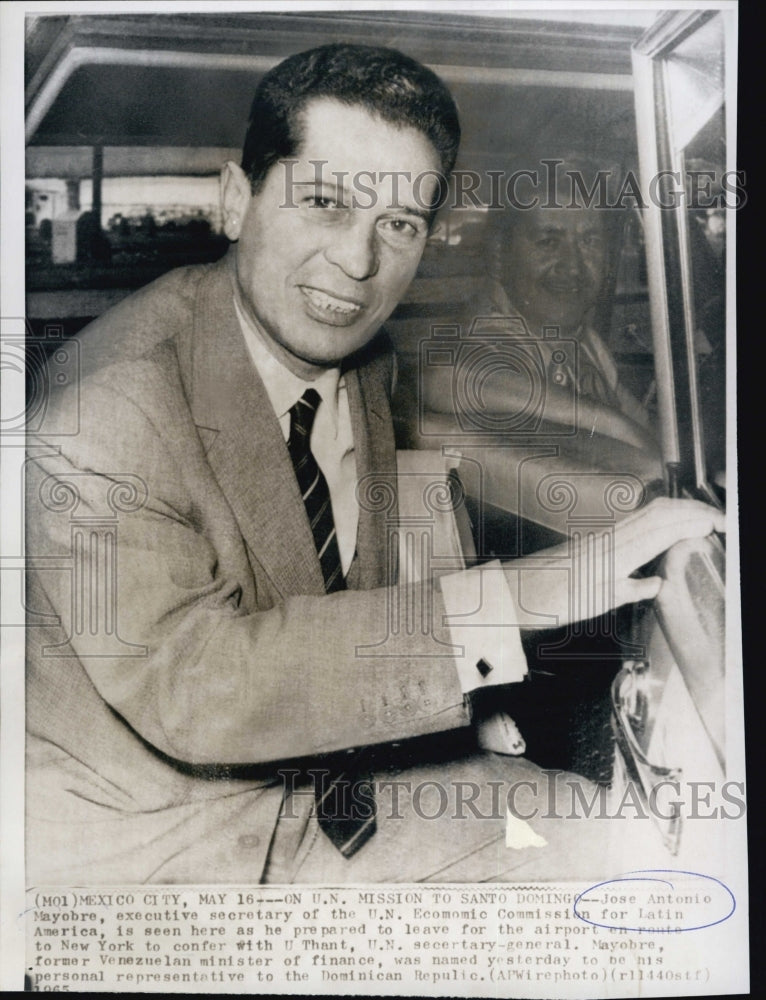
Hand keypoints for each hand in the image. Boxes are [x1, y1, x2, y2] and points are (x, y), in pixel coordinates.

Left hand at [504, 497, 724, 628]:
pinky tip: (666, 527)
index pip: (666, 526)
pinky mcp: (598, 539)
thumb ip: (631, 589)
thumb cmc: (554, 599)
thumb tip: (659, 582)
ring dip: (679, 510)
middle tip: (719, 517)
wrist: (518, 590)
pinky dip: (660, 518)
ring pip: (649, 512)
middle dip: (693, 509)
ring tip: (701, 518)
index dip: (696, 520)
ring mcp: (605, 535)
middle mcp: (613, 536)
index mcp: (619, 551)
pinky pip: (637, 520)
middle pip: (661, 510)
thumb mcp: (597, 602)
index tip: (720, 523)